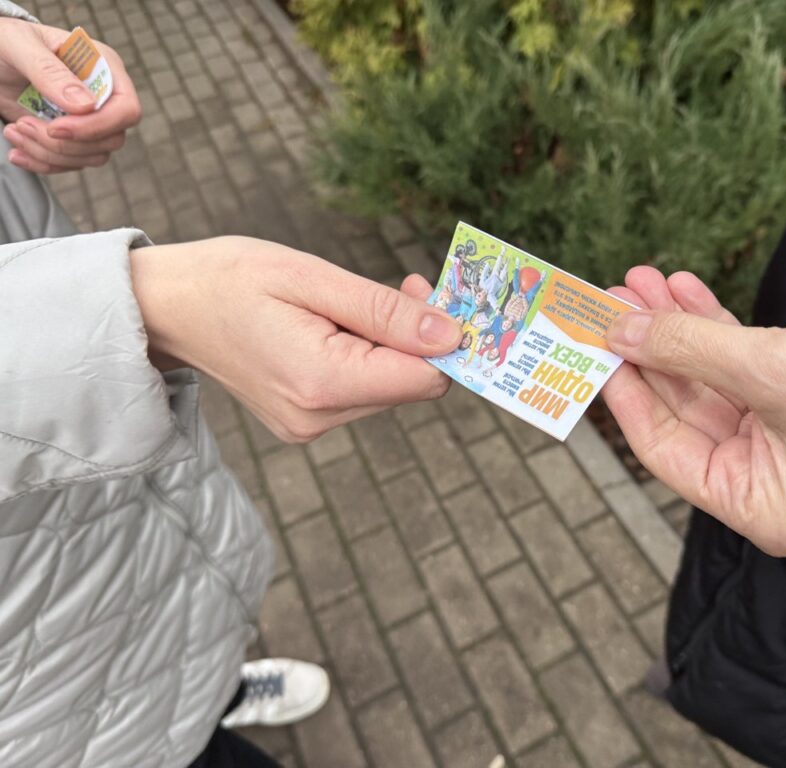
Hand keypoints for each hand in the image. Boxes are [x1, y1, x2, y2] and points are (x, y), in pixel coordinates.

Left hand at [0, 19, 140, 172]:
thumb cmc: (4, 42)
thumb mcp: (19, 45)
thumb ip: (49, 71)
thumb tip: (85, 105)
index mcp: (102, 67)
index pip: (126, 109)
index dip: (98, 126)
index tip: (56, 127)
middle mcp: (103, 97)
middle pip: (111, 139)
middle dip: (65, 143)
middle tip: (24, 124)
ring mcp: (90, 120)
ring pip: (92, 156)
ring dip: (49, 153)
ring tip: (15, 130)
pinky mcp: (73, 138)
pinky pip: (71, 163)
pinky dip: (42, 162)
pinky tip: (18, 149)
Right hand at [130, 237, 461, 441]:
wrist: (166, 307)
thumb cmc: (230, 279)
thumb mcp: (310, 278)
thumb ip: (384, 311)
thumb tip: (450, 335)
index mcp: (322, 383)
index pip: (424, 379)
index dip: (444, 339)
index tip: (433, 294)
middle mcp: (319, 418)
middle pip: (411, 386)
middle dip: (418, 337)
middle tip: (404, 286)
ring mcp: (310, 426)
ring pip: (390, 389)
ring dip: (392, 346)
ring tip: (354, 304)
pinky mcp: (305, 422)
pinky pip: (363, 392)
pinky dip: (368, 359)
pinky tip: (341, 327)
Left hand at [603, 268, 785, 555]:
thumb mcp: (774, 370)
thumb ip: (688, 349)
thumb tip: (618, 330)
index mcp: (760, 504)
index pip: (665, 453)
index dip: (624, 396)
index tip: (592, 347)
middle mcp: (770, 475)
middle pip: (682, 409)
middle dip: (647, 349)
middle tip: (609, 300)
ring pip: (708, 375)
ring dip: (674, 328)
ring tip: (639, 280)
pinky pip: (740, 356)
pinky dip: (711, 323)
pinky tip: (682, 289)